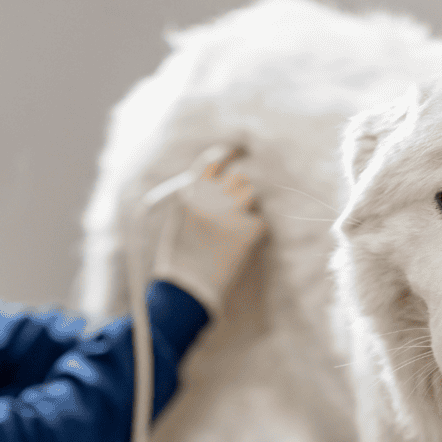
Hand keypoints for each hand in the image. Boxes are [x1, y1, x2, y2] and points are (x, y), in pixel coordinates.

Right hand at [152, 146, 265, 315]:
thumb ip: (199, 200)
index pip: (215, 161)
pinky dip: (256, 236)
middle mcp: (211, 195)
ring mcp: (232, 211)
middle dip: (242, 193)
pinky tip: (240, 251)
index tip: (244, 150)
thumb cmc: (179, 263)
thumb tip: (223, 186)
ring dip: (249, 211)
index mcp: (190, 192)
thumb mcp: (180, 223)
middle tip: (238, 214)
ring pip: (254, 197)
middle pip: (240, 179)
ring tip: (235, 235)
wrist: (186, 291)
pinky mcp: (249, 230)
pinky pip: (262, 223)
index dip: (232, 153)